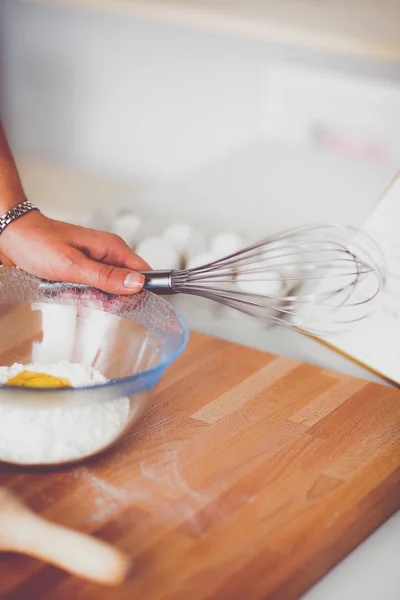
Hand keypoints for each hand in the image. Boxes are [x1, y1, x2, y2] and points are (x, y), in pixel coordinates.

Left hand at [0, 211, 149, 294]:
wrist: (11, 236)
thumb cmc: (38, 244)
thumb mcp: (73, 265)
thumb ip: (105, 276)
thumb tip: (137, 284)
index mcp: (111, 247)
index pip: (143, 271)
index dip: (144, 290)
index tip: (136, 307)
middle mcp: (107, 254)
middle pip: (126, 284)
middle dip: (115, 299)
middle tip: (93, 302)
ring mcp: (95, 262)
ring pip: (109, 289)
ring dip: (97, 299)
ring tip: (76, 296)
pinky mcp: (83, 270)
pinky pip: (93, 289)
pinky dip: (84, 296)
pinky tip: (71, 296)